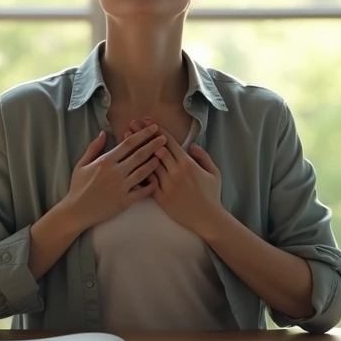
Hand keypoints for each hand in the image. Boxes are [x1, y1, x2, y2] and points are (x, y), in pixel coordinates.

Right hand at [58, 125, 166, 231]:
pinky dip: (151, 186)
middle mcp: (115, 172)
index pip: (128, 144)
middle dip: (153, 145)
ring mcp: (121, 187)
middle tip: (164, 138)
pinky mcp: (124, 201)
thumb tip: (103, 132)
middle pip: (139, 155)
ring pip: (143, 172)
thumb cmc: (78, 187)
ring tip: (165, 155)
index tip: (153, 128)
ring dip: (155, 162)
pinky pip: (142, 192)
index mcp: (105, 161)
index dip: (142, 134)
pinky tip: (158, 180)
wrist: (76, 211)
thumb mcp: (81, 164)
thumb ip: (94, 148)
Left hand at [129, 117, 226, 238]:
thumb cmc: (211, 195)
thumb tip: (192, 145)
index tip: (147, 121)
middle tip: (132, 123)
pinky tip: (128, 162)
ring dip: (136, 150)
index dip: (157, 130)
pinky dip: (138, 171)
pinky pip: (147, 182)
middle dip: (143, 135)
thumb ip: (203, 156)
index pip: (169, 142)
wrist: (207, 219)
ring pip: (148, 163)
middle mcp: (175, 172)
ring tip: (126, 139)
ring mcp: (167, 185)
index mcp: (188, 163)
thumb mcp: (214, 172)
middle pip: (155, 149)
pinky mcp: (161, 198)